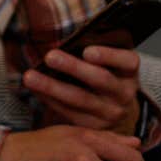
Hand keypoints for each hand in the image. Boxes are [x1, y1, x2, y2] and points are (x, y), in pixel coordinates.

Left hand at [22, 45, 141, 133]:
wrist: (116, 106)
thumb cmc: (107, 72)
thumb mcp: (111, 59)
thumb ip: (99, 47)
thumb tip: (74, 34)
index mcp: (130, 71)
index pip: (127, 61)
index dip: (108, 56)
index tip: (87, 51)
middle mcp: (124, 92)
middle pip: (100, 79)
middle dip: (73, 67)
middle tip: (50, 56)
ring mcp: (110, 112)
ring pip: (80, 99)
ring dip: (52, 87)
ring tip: (30, 76)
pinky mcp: (94, 126)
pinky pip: (69, 112)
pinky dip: (49, 99)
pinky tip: (34, 89)